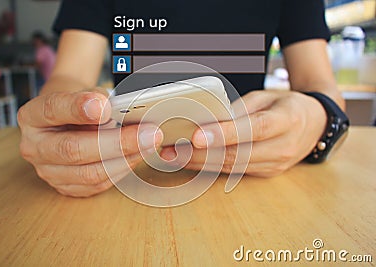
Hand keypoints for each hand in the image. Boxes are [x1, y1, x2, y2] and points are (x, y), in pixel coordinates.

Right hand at [18, 89, 162, 196]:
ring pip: (88, 173)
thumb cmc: (76, 104)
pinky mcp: (65, 186)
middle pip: (73, 149)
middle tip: (148, 134)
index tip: (105, 107)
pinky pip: (96, 185)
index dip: (79, 108)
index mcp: (33, 116)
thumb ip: (98, 100)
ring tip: (148, 145)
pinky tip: (136, 157)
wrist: (66, 120)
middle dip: (117, 143)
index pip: (53, 110)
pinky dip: (120, 171)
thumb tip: (119, 113)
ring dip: (125, 159)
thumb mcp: (84, 92)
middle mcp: (34, 147)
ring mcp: (48, 171)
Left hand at [160, 90, 326, 176]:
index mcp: (287, 120)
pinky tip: (190, 161)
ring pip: (232, 167)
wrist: (315, 125)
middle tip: (171, 149)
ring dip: (200, 163)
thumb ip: (240, 108)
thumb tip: (208, 120)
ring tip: (173, 155)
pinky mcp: (266, 173)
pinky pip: (234, 171)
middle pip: (237, 154)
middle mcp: (282, 148)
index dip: (224, 134)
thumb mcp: (268, 96)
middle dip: (200, 154)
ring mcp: (275, 165)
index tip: (196, 136)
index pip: (253, 130)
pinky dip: (210, 166)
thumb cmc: (288, 106)